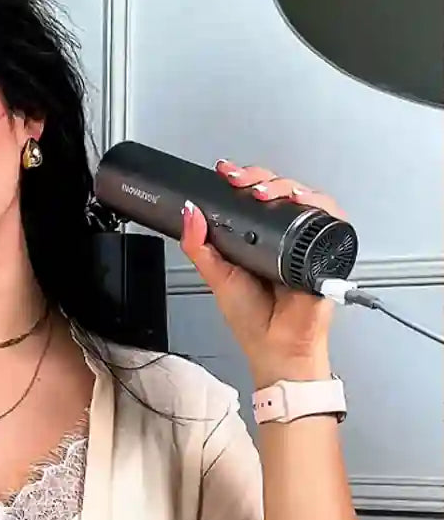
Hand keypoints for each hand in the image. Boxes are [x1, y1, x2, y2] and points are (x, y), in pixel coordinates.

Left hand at [179, 159, 343, 385]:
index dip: (244, 179)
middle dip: (261, 177)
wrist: (277, 347)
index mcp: (256, 239)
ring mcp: (306, 242)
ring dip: (286, 186)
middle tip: (241, 182)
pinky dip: (318, 204)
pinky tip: (300, 201)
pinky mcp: (328, 251)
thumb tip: (188, 213)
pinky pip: (331, 219)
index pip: (254, 198)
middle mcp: (283, 237)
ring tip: (265, 193)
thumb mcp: (216, 276)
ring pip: (306, 198)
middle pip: (281, 191)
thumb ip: (198, 246)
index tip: (226, 173)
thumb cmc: (252, 319)